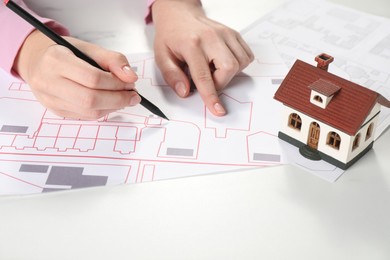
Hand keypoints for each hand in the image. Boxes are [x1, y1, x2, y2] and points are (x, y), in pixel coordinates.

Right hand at [13, 30, 140, 119]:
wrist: (39, 61)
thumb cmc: (66, 53)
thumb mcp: (89, 48)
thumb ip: (112, 60)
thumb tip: (131, 77)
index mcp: (56, 60)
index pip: (92, 78)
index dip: (116, 83)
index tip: (131, 83)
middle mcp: (48, 82)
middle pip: (90, 99)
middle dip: (118, 99)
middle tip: (132, 95)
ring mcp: (50, 100)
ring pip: (89, 112)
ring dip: (112, 107)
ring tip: (123, 98)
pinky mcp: (56, 111)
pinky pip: (85, 117)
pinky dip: (102, 111)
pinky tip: (109, 102)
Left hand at [151, 0, 253, 115]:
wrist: (179, 14)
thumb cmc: (171, 35)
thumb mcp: (161, 56)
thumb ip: (172, 75)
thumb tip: (185, 92)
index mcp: (191, 44)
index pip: (204, 76)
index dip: (211, 96)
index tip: (218, 109)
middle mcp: (211, 37)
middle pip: (229, 68)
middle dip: (220, 82)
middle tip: (208, 80)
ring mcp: (225, 34)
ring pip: (240, 63)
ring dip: (228, 74)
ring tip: (213, 68)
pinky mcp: (233, 34)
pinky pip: (246, 55)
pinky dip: (238, 64)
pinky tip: (222, 62)